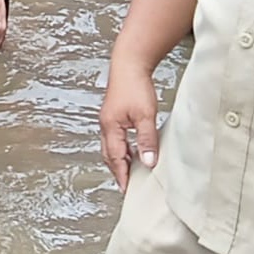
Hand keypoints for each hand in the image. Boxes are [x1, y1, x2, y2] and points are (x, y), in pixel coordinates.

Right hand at [99, 60, 161, 191]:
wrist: (129, 64)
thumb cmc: (135, 86)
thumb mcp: (145, 115)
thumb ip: (146, 140)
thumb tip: (148, 162)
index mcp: (110, 127)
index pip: (115, 158)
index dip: (121, 174)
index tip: (127, 189)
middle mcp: (106, 125)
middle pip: (109, 154)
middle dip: (117, 170)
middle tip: (127, 184)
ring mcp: (108, 119)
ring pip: (111, 146)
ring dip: (119, 159)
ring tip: (130, 171)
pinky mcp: (113, 114)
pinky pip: (114, 137)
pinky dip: (121, 148)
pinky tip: (131, 150)